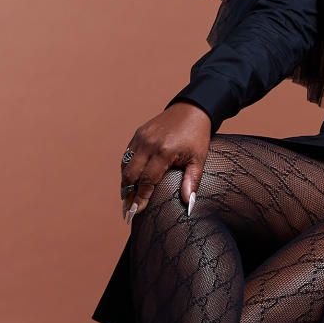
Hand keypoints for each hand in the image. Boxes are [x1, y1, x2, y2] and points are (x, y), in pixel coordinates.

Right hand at [120, 102, 211, 221]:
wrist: (192, 110)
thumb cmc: (197, 137)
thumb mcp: (199, 160)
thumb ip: (192, 182)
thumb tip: (189, 204)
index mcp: (164, 151)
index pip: (147, 180)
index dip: (140, 198)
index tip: (136, 212)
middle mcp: (149, 144)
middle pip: (131, 174)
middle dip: (127, 194)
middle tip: (126, 211)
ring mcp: (141, 137)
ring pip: (125, 165)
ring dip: (124, 183)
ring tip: (126, 199)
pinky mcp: (138, 134)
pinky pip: (127, 155)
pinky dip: (126, 169)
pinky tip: (129, 181)